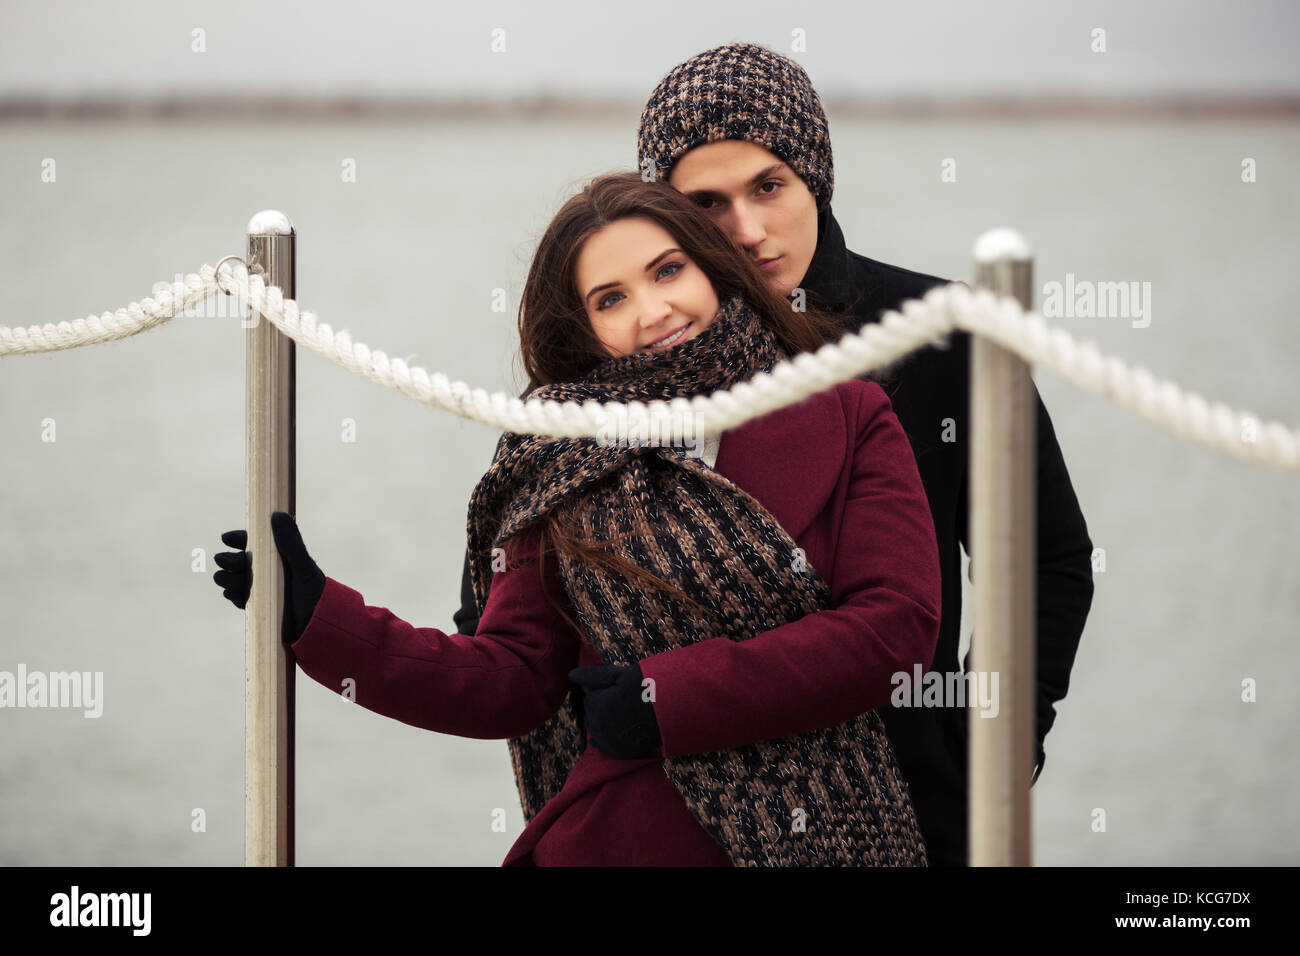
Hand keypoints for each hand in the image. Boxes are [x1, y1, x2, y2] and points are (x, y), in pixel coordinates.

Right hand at [211, 512, 325, 643]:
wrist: (318, 627)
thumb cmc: (315, 594)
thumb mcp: (303, 568)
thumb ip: (291, 544)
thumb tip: (276, 515)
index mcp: (279, 556)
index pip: (254, 542)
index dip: (238, 538)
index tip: (227, 538)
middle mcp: (269, 570)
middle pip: (241, 560)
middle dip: (229, 559)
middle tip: (223, 561)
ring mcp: (262, 588)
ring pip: (236, 579)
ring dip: (227, 577)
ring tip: (223, 578)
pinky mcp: (258, 605)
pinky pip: (239, 598)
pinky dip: (233, 595)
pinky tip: (230, 594)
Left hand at [568, 662, 661, 758]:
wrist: (671, 711)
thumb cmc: (645, 687)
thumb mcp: (619, 676)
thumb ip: (592, 675)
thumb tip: (570, 674)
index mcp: (598, 705)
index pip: (590, 698)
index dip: (604, 693)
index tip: (620, 691)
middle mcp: (600, 725)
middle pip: (591, 714)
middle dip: (601, 707)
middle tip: (623, 703)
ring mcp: (608, 741)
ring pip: (594, 729)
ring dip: (603, 721)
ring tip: (622, 715)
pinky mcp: (616, 752)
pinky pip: (601, 745)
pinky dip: (605, 737)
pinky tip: (618, 729)